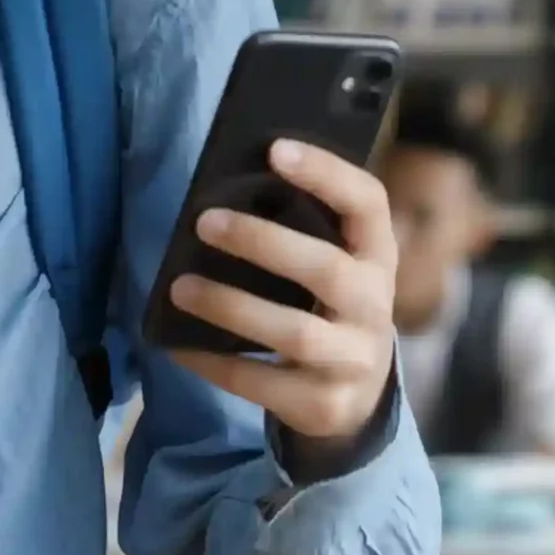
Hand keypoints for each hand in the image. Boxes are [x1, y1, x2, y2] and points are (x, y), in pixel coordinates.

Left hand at [167, 139, 397, 445]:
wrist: (357, 397)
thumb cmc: (327, 306)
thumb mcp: (333, 264)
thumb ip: (302, 230)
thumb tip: (225, 185)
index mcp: (376, 255)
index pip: (368, 204)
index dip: (327, 174)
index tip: (276, 149)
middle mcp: (374, 306)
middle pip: (327, 269)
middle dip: (264, 242)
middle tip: (204, 222)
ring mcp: (354, 360)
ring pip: (294, 332)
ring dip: (231, 306)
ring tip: (180, 287)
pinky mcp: (324, 405)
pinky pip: (263, 383)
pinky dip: (214, 363)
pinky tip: (177, 344)